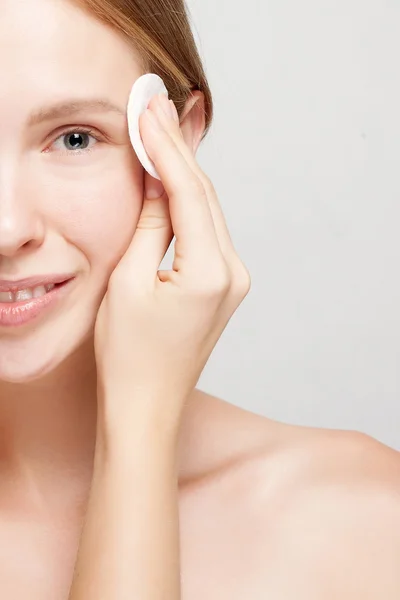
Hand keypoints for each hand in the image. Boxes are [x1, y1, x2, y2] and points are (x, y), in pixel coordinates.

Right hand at [94, 92, 250, 429]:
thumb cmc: (129, 355)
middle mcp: (233, 273)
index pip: (190, 191)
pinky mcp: (224, 287)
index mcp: (211, 272)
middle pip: (205, 197)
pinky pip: (207, 234)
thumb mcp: (127, 281)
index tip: (148, 109)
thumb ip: (150, 225)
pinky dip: (189, 204)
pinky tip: (174, 179)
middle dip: (178, 151)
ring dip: (184, 174)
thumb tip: (158, 182)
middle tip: (155, 106)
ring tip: (161, 131)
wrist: (145, 405)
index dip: (166, 147)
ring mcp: (233, 282)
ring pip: (208, 212)